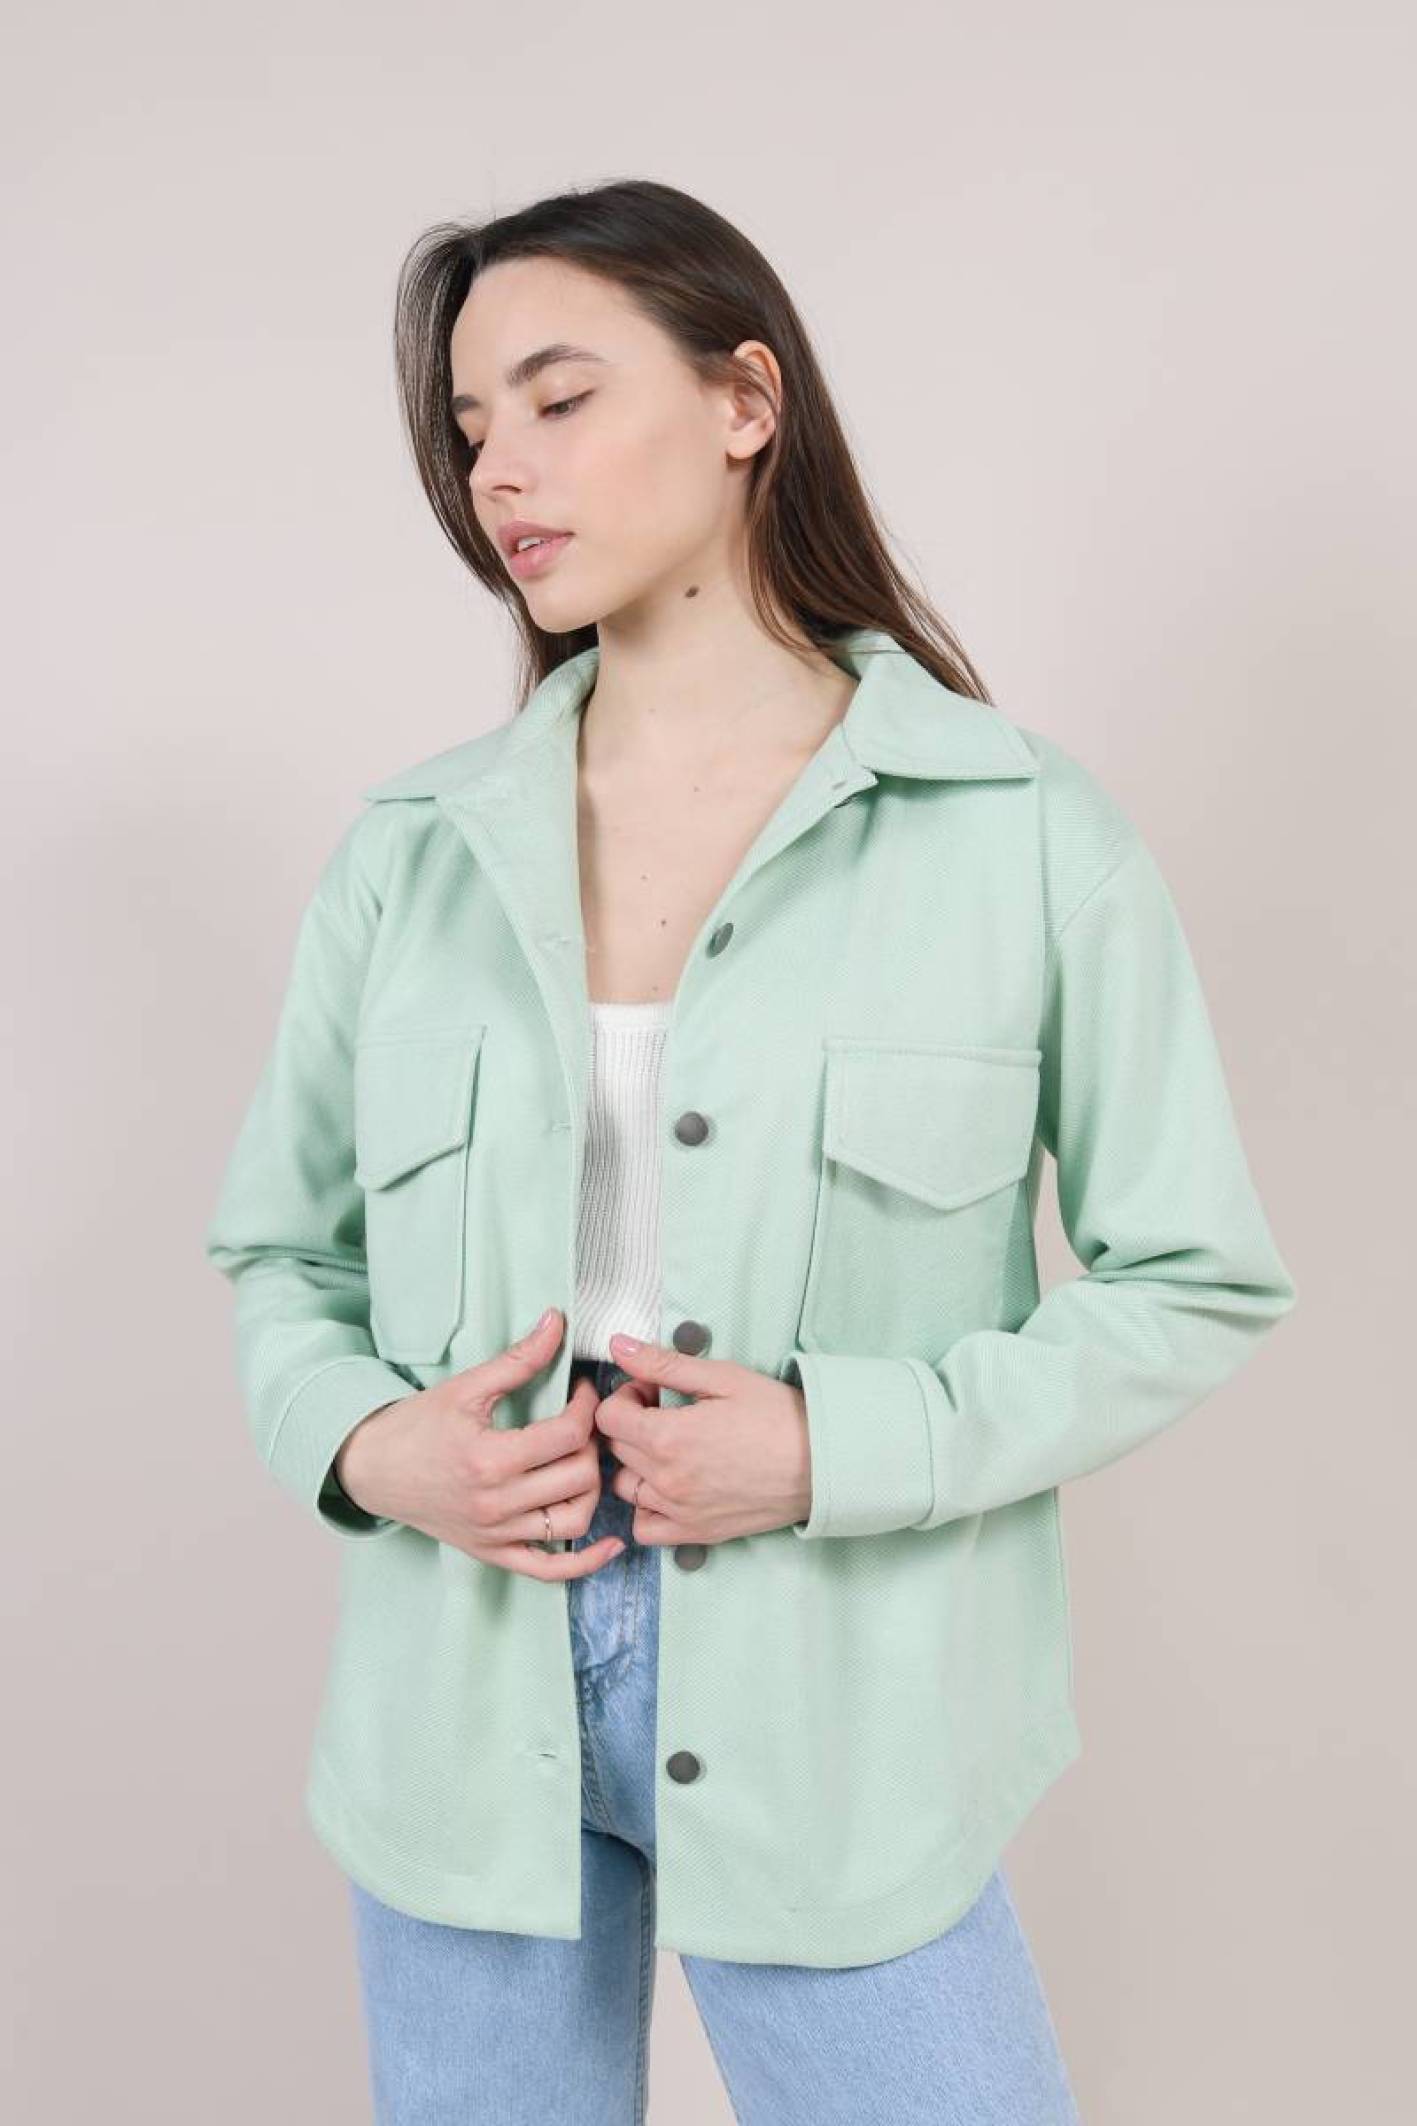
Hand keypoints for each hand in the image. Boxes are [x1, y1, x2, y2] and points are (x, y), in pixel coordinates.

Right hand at [334, 1309, 625, 1578]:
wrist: (371, 1469)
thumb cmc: (415, 1427)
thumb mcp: (466, 1387)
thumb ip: (519, 1358)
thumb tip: (558, 1322)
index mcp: (489, 1458)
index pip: (568, 1434)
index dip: (588, 1406)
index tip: (582, 1390)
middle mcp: (495, 1503)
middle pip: (578, 1477)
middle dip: (593, 1443)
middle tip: (583, 1423)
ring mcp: (495, 1534)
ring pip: (574, 1521)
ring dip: (592, 1490)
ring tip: (584, 1462)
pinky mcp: (492, 1552)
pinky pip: (549, 1569)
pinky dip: (584, 1563)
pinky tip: (609, 1546)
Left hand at [592, 1335, 811, 1545]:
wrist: (821, 1462)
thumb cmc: (778, 1416)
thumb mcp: (722, 1377)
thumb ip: (663, 1363)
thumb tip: (618, 1346)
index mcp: (669, 1437)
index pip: (607, 1417)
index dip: (625, 1396)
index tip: (652, 1392)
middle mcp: (667, 1479)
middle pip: (616, 1448)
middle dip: (633, 1423)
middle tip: (668, 1412)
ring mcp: (680, 1510)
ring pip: (625, 1486)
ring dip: (636, 1465)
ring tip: (669, 1449)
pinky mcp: (696, 1533)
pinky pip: (645, 1528)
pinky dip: (647, 1509)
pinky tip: (669, 1488)